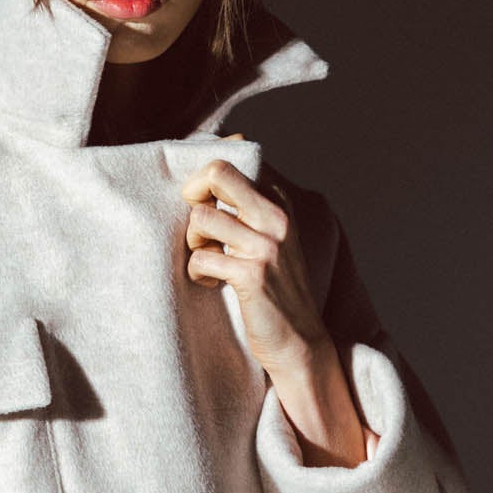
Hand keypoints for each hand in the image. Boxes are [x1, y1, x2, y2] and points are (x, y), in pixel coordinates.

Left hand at [180, 155, 330, 374]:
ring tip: (208, 260)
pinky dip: (198, 272)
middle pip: (217, 173)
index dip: (203, 184)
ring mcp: (266, 245)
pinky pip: (201, 258)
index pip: (230, 164)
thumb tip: (227, 150)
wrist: (300, 342)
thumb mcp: (270, 237)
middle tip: (199, 227)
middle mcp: (276, 218)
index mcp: (280, 203)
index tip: (205, 209)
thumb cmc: (277, 288)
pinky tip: (212, 283)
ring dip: (194, 242)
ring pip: (201, 217)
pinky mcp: (252, 275)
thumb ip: (248, 203)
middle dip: (192, 196)